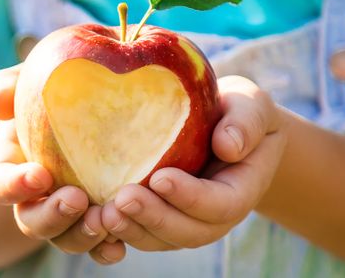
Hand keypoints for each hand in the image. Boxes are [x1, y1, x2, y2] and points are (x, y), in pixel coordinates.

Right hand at [0, 65, 126, 264]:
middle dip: (53, 216)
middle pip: (33, 222)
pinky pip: (98, 247)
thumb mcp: (26, 83)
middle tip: (77, 199)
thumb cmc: (49, 95)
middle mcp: (34, 201)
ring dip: (83, 234)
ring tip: (106, 218)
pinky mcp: (97, 223)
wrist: (85, 113)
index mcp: (10, 170)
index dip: (15, 185)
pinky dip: (106, 250)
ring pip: (66, 240)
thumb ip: (8, 87)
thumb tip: (0, 101)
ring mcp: (66, 217)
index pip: (0, 185)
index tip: (40, 174)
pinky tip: (121, 243)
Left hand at [101, 75, 286, 250]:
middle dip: (154, 217)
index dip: (190, 196)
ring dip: (131, 229)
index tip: (160, 178)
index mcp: (239, 189)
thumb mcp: (251, 105)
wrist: (226, 127)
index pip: (219, 204)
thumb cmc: (237, 110)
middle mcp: (213, 215)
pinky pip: (140, 233)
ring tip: (103, 213)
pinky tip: (93, 218)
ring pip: (160, 239)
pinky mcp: (159, 219)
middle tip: (123, 198)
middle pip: (187, 231)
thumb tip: (228, 146)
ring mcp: (186, 222)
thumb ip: (246, 122)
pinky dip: (118, 231)